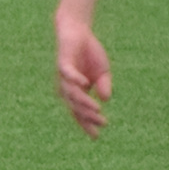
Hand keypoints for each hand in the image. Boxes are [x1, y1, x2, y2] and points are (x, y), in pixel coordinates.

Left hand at [55, 14, 112, 137]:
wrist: (79, 32)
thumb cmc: (89, 54)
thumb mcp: (102, 72)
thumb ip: (104, 85)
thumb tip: (106, 99)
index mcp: (76, 92)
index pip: (80, 113)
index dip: (87, 124)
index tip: (96, 136)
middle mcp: (67, 88)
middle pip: (76, 107)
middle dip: (89, 116)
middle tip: (102, 123)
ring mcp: (64, 77)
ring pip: (72, 94)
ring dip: (84, 102)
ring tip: (97, 110)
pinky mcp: (63, 63)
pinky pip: (67, 73)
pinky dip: (75, 79)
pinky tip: (85, 84)